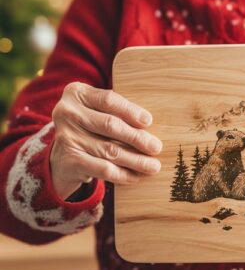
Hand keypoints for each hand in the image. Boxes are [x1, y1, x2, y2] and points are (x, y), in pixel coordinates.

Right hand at [49, 82, 162, 199]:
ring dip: (135, 160)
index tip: (148, 121)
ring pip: (109, 150)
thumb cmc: (92, 128)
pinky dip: (122, 174)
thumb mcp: (99, 111)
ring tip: (153, 165)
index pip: (108, 100)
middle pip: (110, 125)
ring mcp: (65, 136)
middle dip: (137, 138)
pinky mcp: (68, 160)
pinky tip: (136, 176)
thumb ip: (118, 112)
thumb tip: (150, 125)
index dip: (130, 111)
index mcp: (77, 93)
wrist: (63, 156)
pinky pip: (102, 169)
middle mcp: (66, 112)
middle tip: (156, 147)